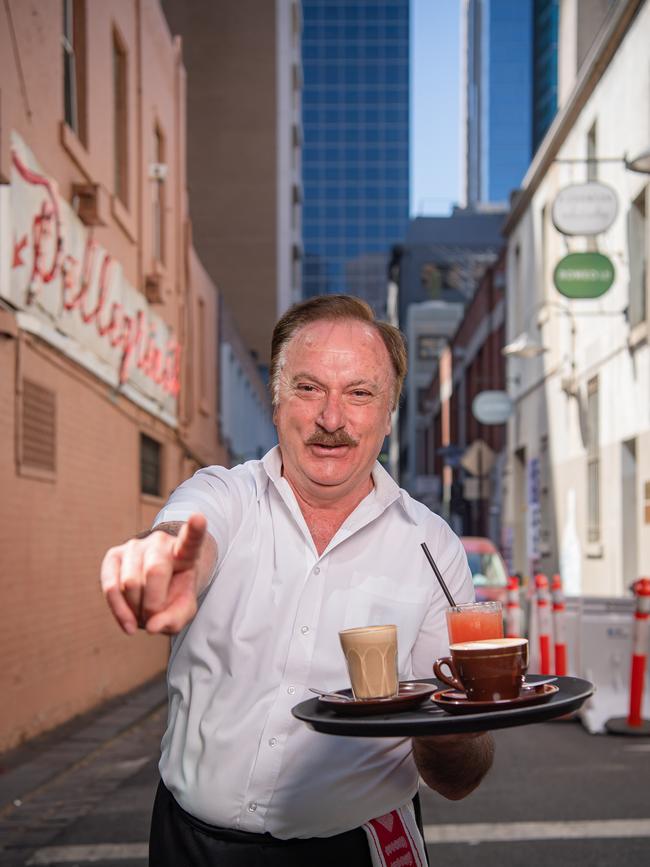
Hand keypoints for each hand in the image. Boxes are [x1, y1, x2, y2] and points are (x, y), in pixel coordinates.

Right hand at [100, 514, 208, 635]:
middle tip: (155, 617)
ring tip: (143, 614)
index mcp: (185, 551)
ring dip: (136, 610)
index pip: (192, 539)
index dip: (195, 529)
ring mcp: (135, 546)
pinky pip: (110, 587)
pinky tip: (129, 625)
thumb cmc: (174, 593)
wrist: (156, 585)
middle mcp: (160, 543)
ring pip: (130, 583)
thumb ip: (176, 618)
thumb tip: (152, 626)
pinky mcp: (113, 556)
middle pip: (155, 571)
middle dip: (153, 604)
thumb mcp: (185, 608)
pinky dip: (119, 611)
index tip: (198, 518)